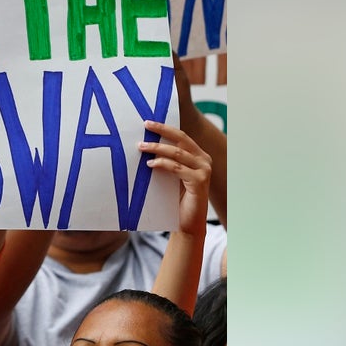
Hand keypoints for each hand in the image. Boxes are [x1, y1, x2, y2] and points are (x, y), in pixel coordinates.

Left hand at [140, 120, 211, 236]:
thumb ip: (166, 160)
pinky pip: (177, 168)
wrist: (187, 223)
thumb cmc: (177, 199)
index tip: (148, 122)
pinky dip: (162, 164)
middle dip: (162, 130)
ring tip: (141, 147)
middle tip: (145, 126)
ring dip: (157, 148)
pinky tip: (150, 164)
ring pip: (177, 152)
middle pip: (181, 138)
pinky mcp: (200, 181)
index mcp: (198, 156)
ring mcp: (204, 170)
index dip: (165, 128)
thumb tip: (146, 144)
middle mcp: (204, 160)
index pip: (181, 136)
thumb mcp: (171, 175)